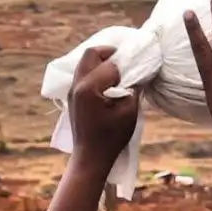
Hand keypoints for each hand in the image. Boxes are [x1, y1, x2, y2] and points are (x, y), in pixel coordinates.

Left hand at [67, 46, 139, 169]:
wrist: (91, 156)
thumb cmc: (112, 137)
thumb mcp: (129, 112)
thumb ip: (133, 89)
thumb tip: (136, 75)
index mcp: (89, 88)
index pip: (111, 65)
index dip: (127, 66)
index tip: (139, 70)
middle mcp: (76, 85)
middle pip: (91, 54)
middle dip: (110, 53)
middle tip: (126, 60)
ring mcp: (72, 90)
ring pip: (85, 62)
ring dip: (102, 62)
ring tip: (119, 71)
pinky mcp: (73, 96)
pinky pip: (83, 74)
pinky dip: (96, 72)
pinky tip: (109, 82)